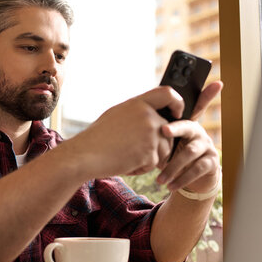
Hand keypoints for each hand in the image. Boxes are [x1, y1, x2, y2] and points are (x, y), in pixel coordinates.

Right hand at [68, 86, 184, 178]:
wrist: (85, 155)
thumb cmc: (97, 138)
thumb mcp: (117, 115)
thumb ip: (138, 112)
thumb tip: (154, 113)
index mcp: (138, 103)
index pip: (168, 93)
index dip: (177, 102)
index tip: (177, 113)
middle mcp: (147, 115)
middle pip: (169, 130)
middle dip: (158, 144)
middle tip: (135, 150)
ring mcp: (150, 133)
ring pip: (165, 149)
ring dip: (149, 158)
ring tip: (126, 156)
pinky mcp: (150, 152)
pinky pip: (154, 163)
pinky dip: (141, 168)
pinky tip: (125, 164)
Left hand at [156, 81, 222, 191]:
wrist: (184, 178)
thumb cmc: (169, 155)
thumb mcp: (161, 142)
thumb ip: (153, 130)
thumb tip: (129, 123)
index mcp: (184, 122)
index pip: (192, 105)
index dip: (205, 93)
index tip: (215, 84)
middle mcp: (198, 131)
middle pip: (187, 126)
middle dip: (175, 128)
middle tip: (162, 131)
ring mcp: (206, 146)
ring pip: (190, 152)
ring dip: (173, 166)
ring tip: (159, 178)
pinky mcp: (211, 162)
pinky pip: (197, 168)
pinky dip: (182, 178)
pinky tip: (170, 186)